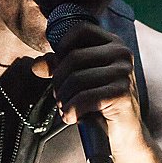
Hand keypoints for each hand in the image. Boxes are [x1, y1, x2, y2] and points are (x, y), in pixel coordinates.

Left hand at [32, 21, 141, 140]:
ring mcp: (123, 73)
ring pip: (76, 79)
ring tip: (65, 109)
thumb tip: (36, 66)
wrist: (125, 133)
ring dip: (63, 99)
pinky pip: (83, 98)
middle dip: (58, 81)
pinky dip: (71, 111)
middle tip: (59, 98)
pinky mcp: (122, 93)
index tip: (58, 68)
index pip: (80, 29)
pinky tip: (72, 118)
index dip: (61, 46)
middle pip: (73, 57)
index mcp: (112, 43)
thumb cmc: (100, 103)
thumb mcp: (79, 80)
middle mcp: (121, 53)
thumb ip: (58, 67)